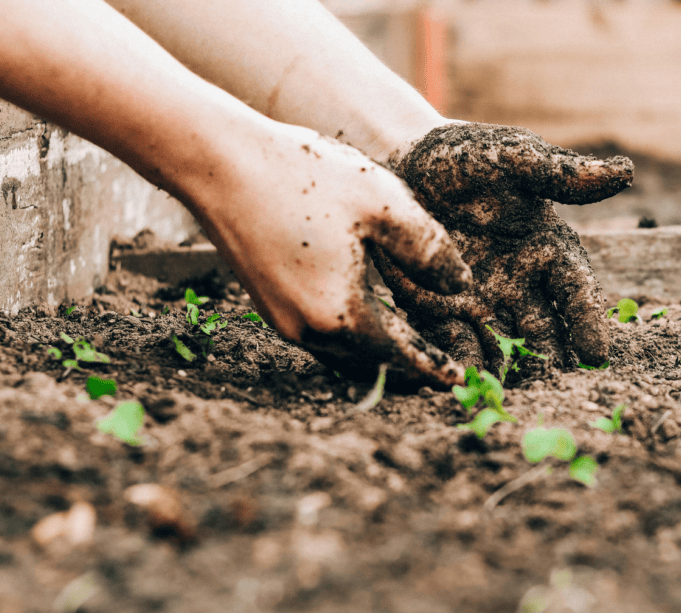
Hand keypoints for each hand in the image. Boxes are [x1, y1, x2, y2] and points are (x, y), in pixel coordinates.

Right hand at [193, 121, 471, 386]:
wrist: (219, 163)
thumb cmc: (304, 176)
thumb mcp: (384, 204)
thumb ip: (429, 250)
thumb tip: (461, 286)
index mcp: (342, 314)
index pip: (401, 356)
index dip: (433, 368)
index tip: (458, 381)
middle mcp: (308, 329)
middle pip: (370, 364)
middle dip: (407, 370)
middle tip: (440, 371)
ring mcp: (282, 319)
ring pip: (342, 353)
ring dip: (377, 355)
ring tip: (410, 349)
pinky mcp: (267, 303)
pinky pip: (320, 335)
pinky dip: (350, 336)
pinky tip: (366, 317)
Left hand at [373, 123, 632, 374]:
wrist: (403, 161)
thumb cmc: (467, 156)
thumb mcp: (513, 158)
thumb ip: (560, 173)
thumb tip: (625, 172)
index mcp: (548, 249)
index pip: (575, 290)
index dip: (587, 321)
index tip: (596, 354)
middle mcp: (521, 283)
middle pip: (544, 330)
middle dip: (550, 361)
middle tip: (557, 392)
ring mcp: (481, 301)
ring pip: (503, 345)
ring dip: (509, 372)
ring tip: (512, 398)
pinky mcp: (440, 310)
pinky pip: (455, 342)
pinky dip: (462, 364)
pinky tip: (464, 384)